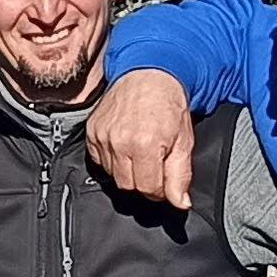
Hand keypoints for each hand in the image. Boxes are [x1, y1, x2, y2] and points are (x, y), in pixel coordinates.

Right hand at [85, 70, 195, 207]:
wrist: (149, 74)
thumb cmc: (169, 104)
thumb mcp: (184, 141)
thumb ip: (180, 175)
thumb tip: (180, 203)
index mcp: (145, 144)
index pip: (148, 189)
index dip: (159, 190)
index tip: (164, 180)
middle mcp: (119, 141)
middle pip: (128, 186)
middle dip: (143, 181)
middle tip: (154, 164)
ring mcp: (102, 136)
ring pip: (112, 175)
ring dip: (127, 170)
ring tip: (140, 152)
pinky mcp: (91, 132)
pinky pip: (99, 161)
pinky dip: (112, 160)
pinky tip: (125, 146)